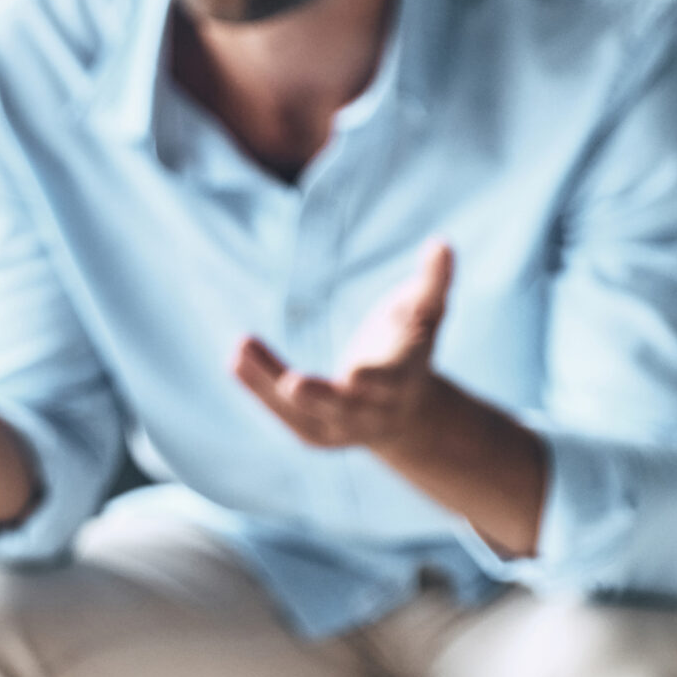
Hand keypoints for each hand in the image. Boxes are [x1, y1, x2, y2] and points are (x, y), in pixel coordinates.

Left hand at [233, 240, 455, 453]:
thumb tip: (441, 243)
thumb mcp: (426, 314)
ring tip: (240, 350)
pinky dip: (257, 388)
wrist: (407, 413)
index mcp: (403, 380)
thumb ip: (433, 282)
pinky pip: (281, 412)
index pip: (389, 380)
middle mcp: (372, 410)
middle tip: (293, 384)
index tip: (356, 373)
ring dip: (268, 383)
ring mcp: (341, 426)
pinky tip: (235, 360)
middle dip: (317, 396)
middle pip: (342, 406)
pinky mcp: (314, 433)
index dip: (375, 378)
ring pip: (301, 409)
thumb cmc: (411, 347)